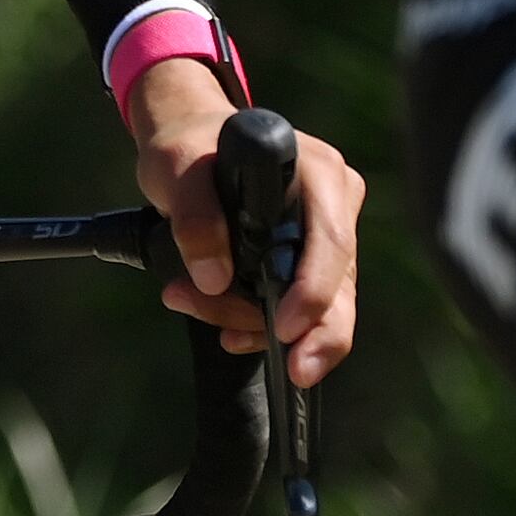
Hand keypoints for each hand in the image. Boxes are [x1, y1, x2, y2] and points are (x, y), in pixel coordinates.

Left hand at [124, 57, 363, 384]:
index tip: (285, 329)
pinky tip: (221, 323)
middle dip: (304, 333)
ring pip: (315, 308)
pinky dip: (255, 322)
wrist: (188, 148)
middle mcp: (335, 205)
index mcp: (318, 174)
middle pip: (338, 287)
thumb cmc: (188, 148)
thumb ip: (195, 215)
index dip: (315, 292)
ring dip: (255, 323)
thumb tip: (215, 278)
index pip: (332, 242)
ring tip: (188, 302)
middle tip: (280, 367)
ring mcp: (325, 238)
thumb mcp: (177, 168)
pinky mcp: (307, 264)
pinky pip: (296, 310)